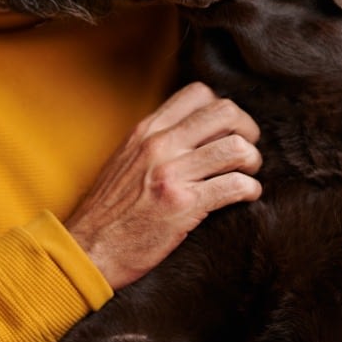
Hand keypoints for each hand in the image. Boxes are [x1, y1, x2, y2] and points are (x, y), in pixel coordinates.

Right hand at [64, 81, 261, 288]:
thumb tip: (194, 134)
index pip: (198, 93)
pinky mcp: (184, 205)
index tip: (226, 130)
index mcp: (146, 131)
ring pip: (237, 148)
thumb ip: (155, 142)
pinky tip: (245, 197)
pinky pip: (236, 185)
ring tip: (247, 175)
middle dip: (247, 130)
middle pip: (225, 112)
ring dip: (252, 162)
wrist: (90, 249)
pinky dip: (250, 190)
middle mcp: (159, 145)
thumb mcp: (126, 160)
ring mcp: (172, 173)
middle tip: (246, 152)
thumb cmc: (109, 211)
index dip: (222, 109)